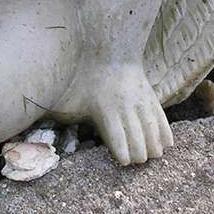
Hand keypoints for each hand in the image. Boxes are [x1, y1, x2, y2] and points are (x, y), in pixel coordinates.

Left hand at [56, 61, 172, 164]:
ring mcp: (142, 103)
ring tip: (148, 154)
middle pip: (139, 144)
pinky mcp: (153, 99)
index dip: (123, 155)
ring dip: (152, 149)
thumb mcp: (74, 95)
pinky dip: (164, 137)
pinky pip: (164, 123)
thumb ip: (65, 115)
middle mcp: (126, 108)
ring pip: (154, 136)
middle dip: (138, 156)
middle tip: (134, 158)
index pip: (119, 142)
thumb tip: (48, 125)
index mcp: (106, 110)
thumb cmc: (89, 79)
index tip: (123, 161)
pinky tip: (163, 145)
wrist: (113, 53)